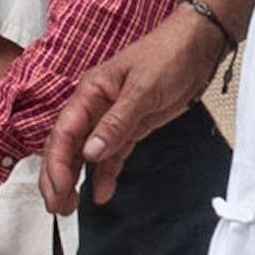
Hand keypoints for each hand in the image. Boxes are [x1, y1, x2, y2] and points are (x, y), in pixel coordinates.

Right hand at [38, 8, 231, 212]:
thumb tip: (90, 153)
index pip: (63, 132)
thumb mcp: (142, 89)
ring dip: (74, 180)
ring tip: (68, 206)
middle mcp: (95, 106)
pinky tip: (102, 193)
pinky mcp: (131, 128)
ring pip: (84, 154)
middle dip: (57, 177)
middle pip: (66, 146)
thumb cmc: (167, 55)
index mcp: (90, 92)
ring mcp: (112, 119)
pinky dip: (105, 175)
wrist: (197, 47)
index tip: (59, 188)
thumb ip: (116, 123)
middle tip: (57, 206)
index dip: (57, 163)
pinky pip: (112, 155)